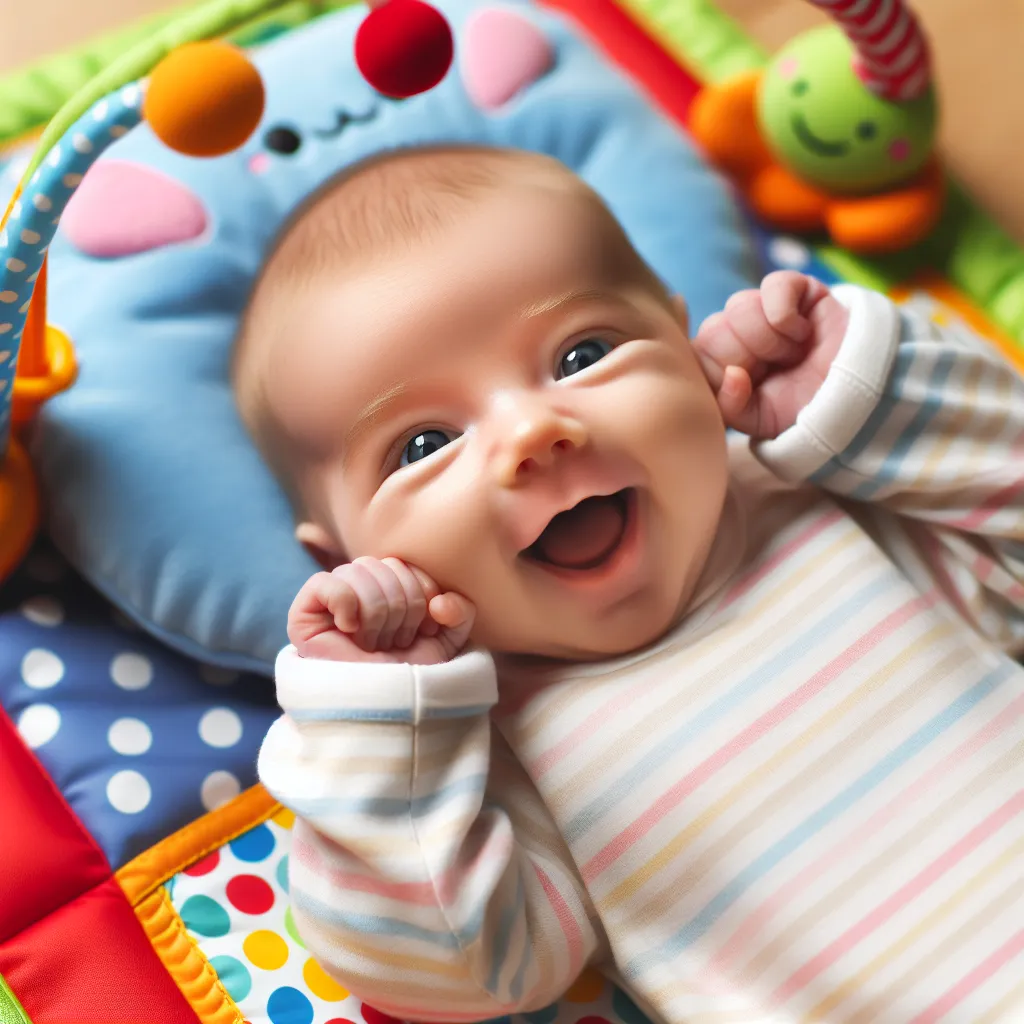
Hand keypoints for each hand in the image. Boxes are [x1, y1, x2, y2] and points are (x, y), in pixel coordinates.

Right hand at [288, 557, 475, 663]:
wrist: (383, 710)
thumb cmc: (410, 676)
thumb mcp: (446, 641)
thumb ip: (459, 611)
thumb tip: (439, 601)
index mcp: (388, 587)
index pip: (407, 564)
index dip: (423, 593)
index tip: (426, 631)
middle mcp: (359, 588)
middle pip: (385, 565)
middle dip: (401, 608)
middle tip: (395, 643)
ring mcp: (330, 600)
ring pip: (359, 571)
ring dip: (376, 613)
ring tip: (373, 644)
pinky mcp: (304, 613)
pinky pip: (327, 582)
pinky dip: (345, 604)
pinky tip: (350, 629)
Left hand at [693, 271, 849, 438]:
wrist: (850, 397)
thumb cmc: (798, 408)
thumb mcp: (756, 420)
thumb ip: (728, 405)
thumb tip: (732, 374)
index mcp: (716, 361)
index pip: (691, 354)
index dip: (717, 370)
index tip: (746, 384)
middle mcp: (732, 331)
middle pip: (713, 331)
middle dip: (747, 358)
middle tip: (774, 371)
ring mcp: (759, 307)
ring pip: (739, 308)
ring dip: (770, 341)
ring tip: (792, 355)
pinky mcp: (790, 288)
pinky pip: (772, 286)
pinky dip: (786, 317)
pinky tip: (802, 333)